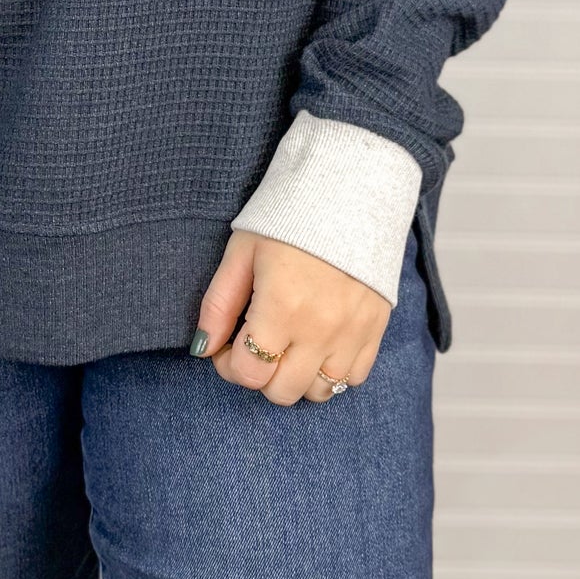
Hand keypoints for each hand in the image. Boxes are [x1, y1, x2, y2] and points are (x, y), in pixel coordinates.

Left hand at [192, 229, 391, 405]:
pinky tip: (319, 344)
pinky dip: (333, 371)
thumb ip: (219, 305)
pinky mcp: (376, 327)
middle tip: (256, 344)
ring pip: (320, 391)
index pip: (248, 373)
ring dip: (297, 376)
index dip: (228, 365)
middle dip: (260, 374)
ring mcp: (352, 331)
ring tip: (289, 345)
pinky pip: (353, 377)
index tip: (227, 346)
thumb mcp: (242, 252)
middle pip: (282, 392)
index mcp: (281, 308)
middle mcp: (320, 328)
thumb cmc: (288, 216)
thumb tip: (203, 348)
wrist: (350, 186)